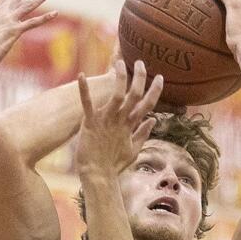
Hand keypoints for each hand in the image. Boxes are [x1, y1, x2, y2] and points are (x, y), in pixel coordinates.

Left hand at [75, 60, 162, 178]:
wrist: (98, 176)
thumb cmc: (114, 165)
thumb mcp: (133, 150)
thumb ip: (143, 134)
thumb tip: (153, 121)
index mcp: (131, 125)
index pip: (147, 104)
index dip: (155, 90)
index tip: (159, 77)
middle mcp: (121, 120)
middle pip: (135, 95)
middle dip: (139, 77)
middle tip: (139, 63)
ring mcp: (106, 120)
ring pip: (117, 94)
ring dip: (119, 78)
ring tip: (119, 63)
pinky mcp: (90, 123)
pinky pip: (87, 103)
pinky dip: (84, 90)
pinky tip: (81, 75)